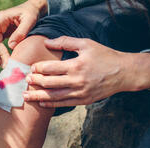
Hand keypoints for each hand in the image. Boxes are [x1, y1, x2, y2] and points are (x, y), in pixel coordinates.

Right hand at [0, 0, 47, 66]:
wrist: (34, 9)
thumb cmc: (32, 13)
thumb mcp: (29, 20)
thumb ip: (21, 32)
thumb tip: (11, 46)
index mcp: (0, 19)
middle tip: (6, 66)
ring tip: (7, 65)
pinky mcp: (1, 35)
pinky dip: (1, 55)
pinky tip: (7, 61)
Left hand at [23, 36, 149, 107]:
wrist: (124, 73)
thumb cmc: (104, 56)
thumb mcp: (86, 44)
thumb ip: (65, 41)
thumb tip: (46, 42)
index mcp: (76, 65)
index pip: (51, 68)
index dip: (38, 68)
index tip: (31, 68)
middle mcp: (77, 80)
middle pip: (49, 83)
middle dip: (35, 81)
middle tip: (26, 80)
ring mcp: (80, 92)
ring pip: (54, 96)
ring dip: (38, 96)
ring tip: (26, 95)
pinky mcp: (84, 100)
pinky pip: (64, 103)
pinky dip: (51, 104)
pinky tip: (41, 103)